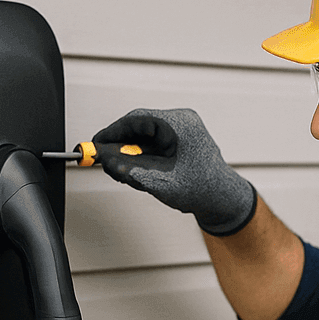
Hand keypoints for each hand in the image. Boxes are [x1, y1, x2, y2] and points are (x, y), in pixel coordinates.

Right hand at [92, 108, 256, 235]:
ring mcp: (182, 129)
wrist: (223, 199)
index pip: (136, 120)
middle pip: (139, 127)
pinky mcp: (181, 139)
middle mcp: (181, 121)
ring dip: (131, 153)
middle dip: (120, 145)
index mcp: (179, 124)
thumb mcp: (157, 181)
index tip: (95, 145)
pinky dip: (142, 156)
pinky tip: (138, 172)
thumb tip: (104, 160)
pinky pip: (154, 142)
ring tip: (124, 172)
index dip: (112, 133)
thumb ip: (128, 169)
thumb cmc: (199, 190)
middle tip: (104, 161)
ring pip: (145, 136)